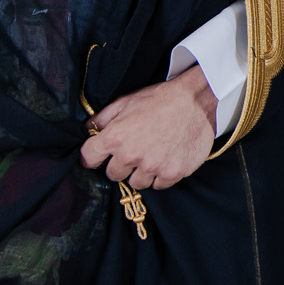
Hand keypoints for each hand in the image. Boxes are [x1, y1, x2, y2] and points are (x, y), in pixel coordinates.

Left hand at [79, 65, 216, 190]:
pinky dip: (161, 175)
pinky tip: (167, 159)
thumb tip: (87, 129)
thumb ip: (102, 118)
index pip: (88, 159)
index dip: (93, 156)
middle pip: (113, 175)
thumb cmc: (160, 99)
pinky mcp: (172, 173)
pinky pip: (158, 185)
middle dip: (121, 165)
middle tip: (135, 152)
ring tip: (153, 155)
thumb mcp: (126, 102)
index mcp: (115, 137)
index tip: (100, 156)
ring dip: (142, 172)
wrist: (196, 101)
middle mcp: (131, 155)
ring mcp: (152, 166)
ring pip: (136, 183)